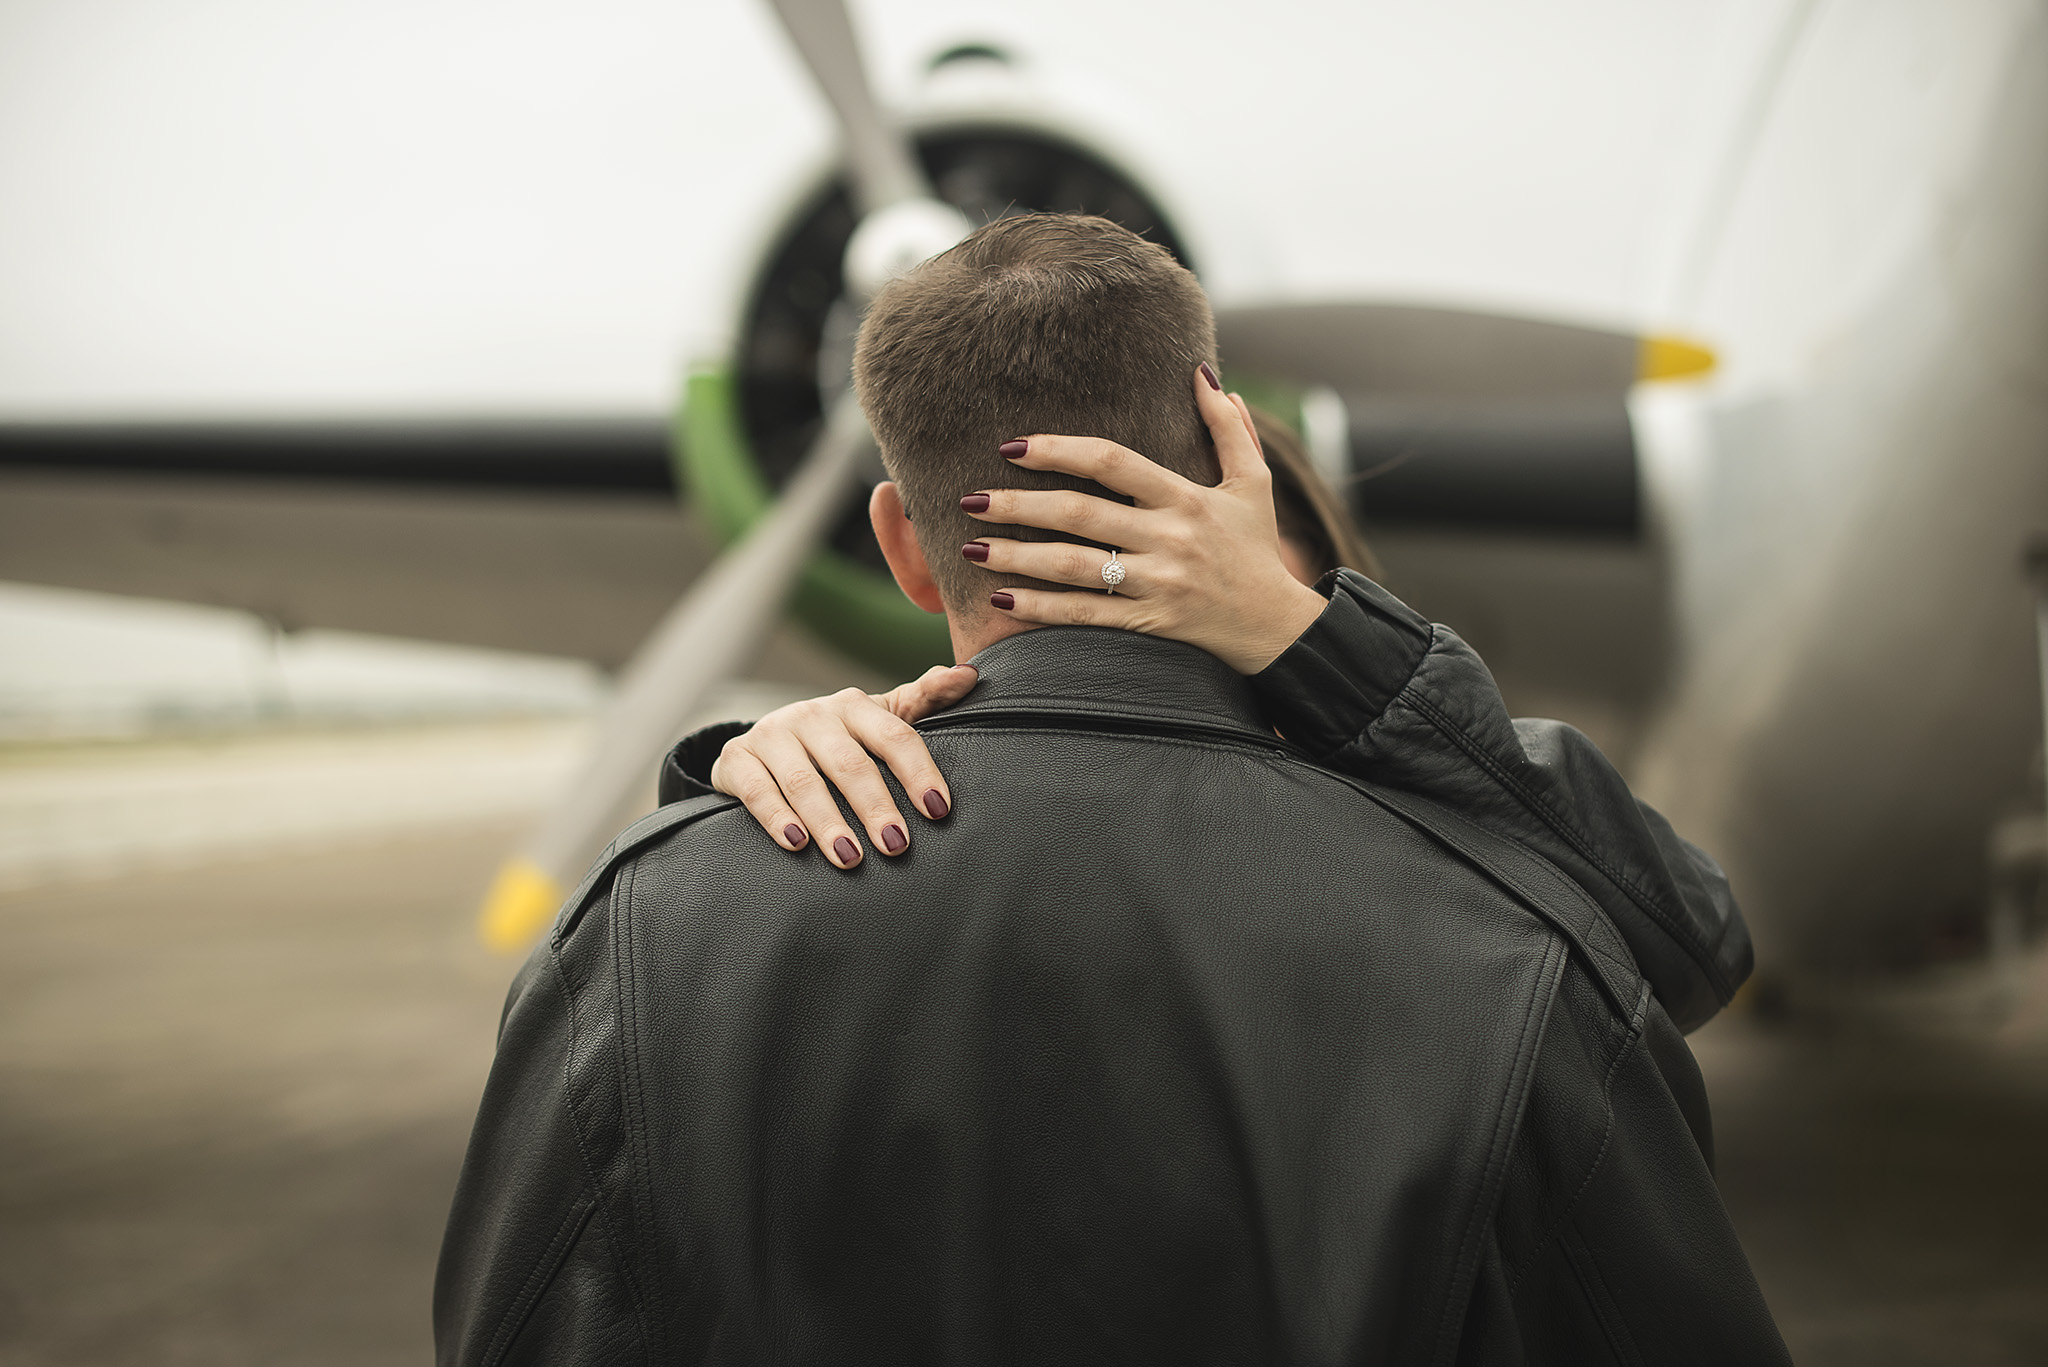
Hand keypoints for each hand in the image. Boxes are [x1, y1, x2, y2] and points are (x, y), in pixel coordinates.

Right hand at [709, 664, 976, 868]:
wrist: (760, 748)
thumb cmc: (834, 740)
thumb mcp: (875, 719)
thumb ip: (920, 701)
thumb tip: (970, 675)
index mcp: (853, 705)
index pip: (893, 735)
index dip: (917, 772)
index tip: (938, 810)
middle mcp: (812, 715)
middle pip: (850, 763)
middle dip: (875, 806)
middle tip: (896, 846)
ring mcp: (771, 735)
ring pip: (804, 781)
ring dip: (829, 821)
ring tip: (850, 857)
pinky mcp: (737, 759)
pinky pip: (757, 790)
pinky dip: (777, 818)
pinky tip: (797, 844)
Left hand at [963, 366, 1327, 673]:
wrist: (1277, 628)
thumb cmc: (1256, 550)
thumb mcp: (1254, 483)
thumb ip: (1227, 428)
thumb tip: (1201, 373)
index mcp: (1186, 498)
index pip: (1112, 462)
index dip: (1060, 450)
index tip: (1013, 447)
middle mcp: (1168, 540)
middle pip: (1081, 514)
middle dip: (1019, 505)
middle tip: (970, 498)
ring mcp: (1156, 585)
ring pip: (1075, 568)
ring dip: (1018, 557)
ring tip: (972, 547)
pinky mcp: (1149, 624)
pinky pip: (1085, 616)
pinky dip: (1040, 609)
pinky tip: (1001, 601)